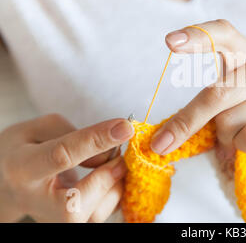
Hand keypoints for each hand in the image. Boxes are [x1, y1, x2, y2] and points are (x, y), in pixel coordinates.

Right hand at [0, 114, 133, 221]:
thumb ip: (76, 134)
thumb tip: (109, 155)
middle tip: (118, 150)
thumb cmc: (26, 151)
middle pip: (78, 199)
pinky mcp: (73, 226)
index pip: (63, 156)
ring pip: (96, 212)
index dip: (97, 140)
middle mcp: (36, 202)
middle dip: (108, 172)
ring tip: (108, 162)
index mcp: (23, 169)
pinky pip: (103, 213)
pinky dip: (113, 191)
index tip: (125, 128)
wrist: (7, 184)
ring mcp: (54, 221)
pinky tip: (107, 176)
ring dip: (114, 181)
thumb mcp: (41, 128)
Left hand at [150, 20, 245, 168]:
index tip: (170, 42)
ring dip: (225, 137)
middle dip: (189, 120)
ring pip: (231, 120)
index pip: (223, 33)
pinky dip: (242, 147)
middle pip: (218, 91)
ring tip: (239, 137)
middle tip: (163, 143)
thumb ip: (199, 107)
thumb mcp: (223, 103)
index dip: (198, 35)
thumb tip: (161, 139)